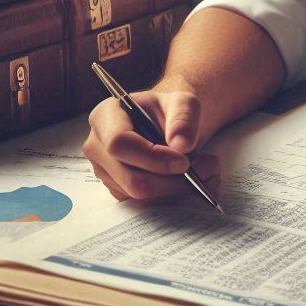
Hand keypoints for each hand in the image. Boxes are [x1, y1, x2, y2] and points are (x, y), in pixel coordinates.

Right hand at [83, 87, 219, 202]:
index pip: (119, 143)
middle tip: (207, 168)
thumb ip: (184, 117)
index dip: (152, 157)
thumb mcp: (184, 102)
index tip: (184, 162)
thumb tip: (181, 144)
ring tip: (206, 170)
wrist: (169, 123)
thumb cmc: (171, 110)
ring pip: (138, 194)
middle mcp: (98, 146)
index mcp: (106, 116)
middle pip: (129, 177)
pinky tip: (191, 180)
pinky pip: (143, 203)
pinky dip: (172, 195)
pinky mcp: (118, 189)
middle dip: (171, 180)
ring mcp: (105, 171)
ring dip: (176, 188)